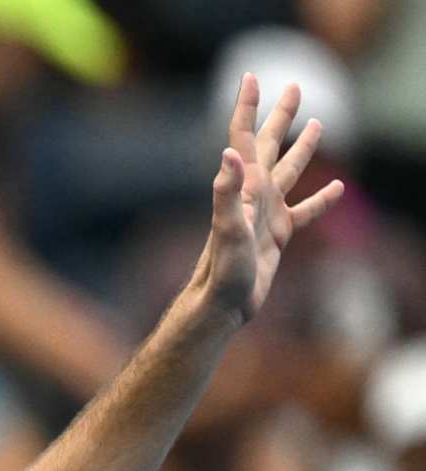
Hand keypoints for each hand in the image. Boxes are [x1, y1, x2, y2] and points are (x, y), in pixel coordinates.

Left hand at [198, 74, 344, 322]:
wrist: (222, 305)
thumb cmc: (222, 270)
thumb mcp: (227, 229)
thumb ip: (227, 192)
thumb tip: (229, 154)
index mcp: (243, 187)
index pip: (242, 137)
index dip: (246, 107)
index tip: (251, 77)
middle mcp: (254, 195)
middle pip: (269, 145)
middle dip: (280, 115)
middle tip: (295, 86)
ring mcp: (266, 214)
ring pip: (289, 171)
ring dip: (303, 148)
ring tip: (318, 123)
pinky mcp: (277, 235)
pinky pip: (304, 212)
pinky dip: (320, 199)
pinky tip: (336, 188)